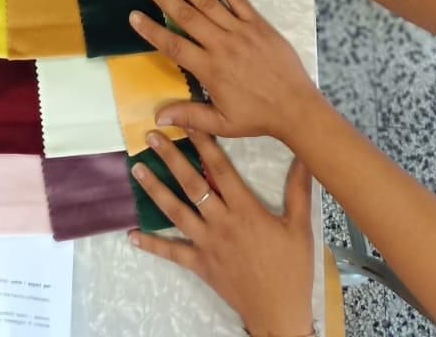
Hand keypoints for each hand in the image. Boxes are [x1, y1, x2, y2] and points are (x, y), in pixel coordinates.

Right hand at [131, 0, 320, 141]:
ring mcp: (240, 31)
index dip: (152, 30)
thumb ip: (190, 116)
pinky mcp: (257, 24)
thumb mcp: (222, 123)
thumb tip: (158, 116)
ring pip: (208, 2)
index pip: (174, 46)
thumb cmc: (258, 117)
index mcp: (210, 69)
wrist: (296, 107)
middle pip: (187, 16)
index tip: (134, 16)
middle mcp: (222, 45)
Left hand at [131, 132, 314, 336]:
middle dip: (171, 158)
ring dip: (155, 189)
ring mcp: (207, 244)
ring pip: (176, 212)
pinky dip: (151, 244)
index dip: (203, 142)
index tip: (187, 122)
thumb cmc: (292, 270)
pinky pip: (172, 253)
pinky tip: (132, 235)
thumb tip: (303, 157)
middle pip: (192, 185)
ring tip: (137, 169)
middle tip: (151, 136)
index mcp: (245, 210)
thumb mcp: (300, 228)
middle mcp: (221, 223)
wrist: (279, 313)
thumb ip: (298, 190)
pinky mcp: (200, 265)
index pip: (221, 168)